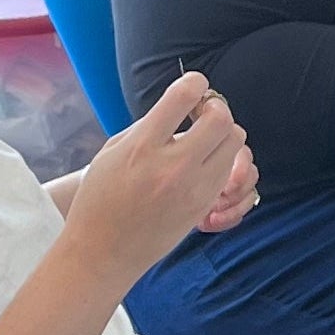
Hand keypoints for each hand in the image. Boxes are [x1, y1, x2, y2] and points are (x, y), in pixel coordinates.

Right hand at [65, 72, 256, 284]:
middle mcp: (172, 166)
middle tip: (204, 111)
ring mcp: (193, 188)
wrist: (104, 251)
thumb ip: (147, 126)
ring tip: (205, 137)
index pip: (182, 98)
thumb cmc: (100, 198)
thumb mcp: (112, 152)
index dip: (194, 83)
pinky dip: (222, 157)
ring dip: (224, 132)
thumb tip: (179, 106)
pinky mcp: (204, 205)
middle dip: (216, 108)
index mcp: (142, 147)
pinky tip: (203, 161)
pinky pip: (229, 168)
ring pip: (234, 143)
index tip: (194, 84)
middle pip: (221, 119)